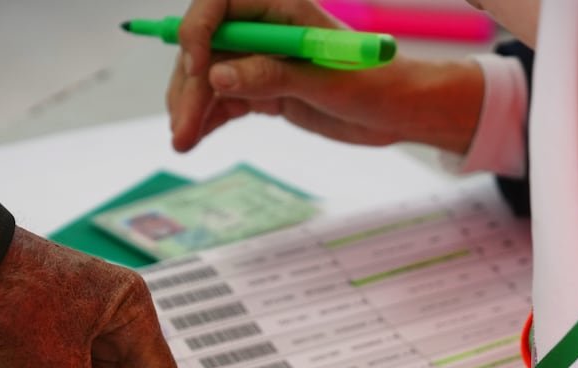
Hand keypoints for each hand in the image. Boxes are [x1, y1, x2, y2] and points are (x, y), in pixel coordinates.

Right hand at [168, 0, 483, 154]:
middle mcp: (262, 29)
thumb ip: (269, 75)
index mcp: (278, 7)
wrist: (395, 112)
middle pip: (205, 49)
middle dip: (190, 88)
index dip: (197, 31)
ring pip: (207, 79)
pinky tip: (194, 138)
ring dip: (191, 109)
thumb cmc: (371, 83)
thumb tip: (217, 78)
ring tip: (183, 143)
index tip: (197, 70)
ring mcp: (258, 61)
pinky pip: (222, 101)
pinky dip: (206, 119)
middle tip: (182, 131)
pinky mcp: (261, 89)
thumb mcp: (321, 80)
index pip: (219, 5)